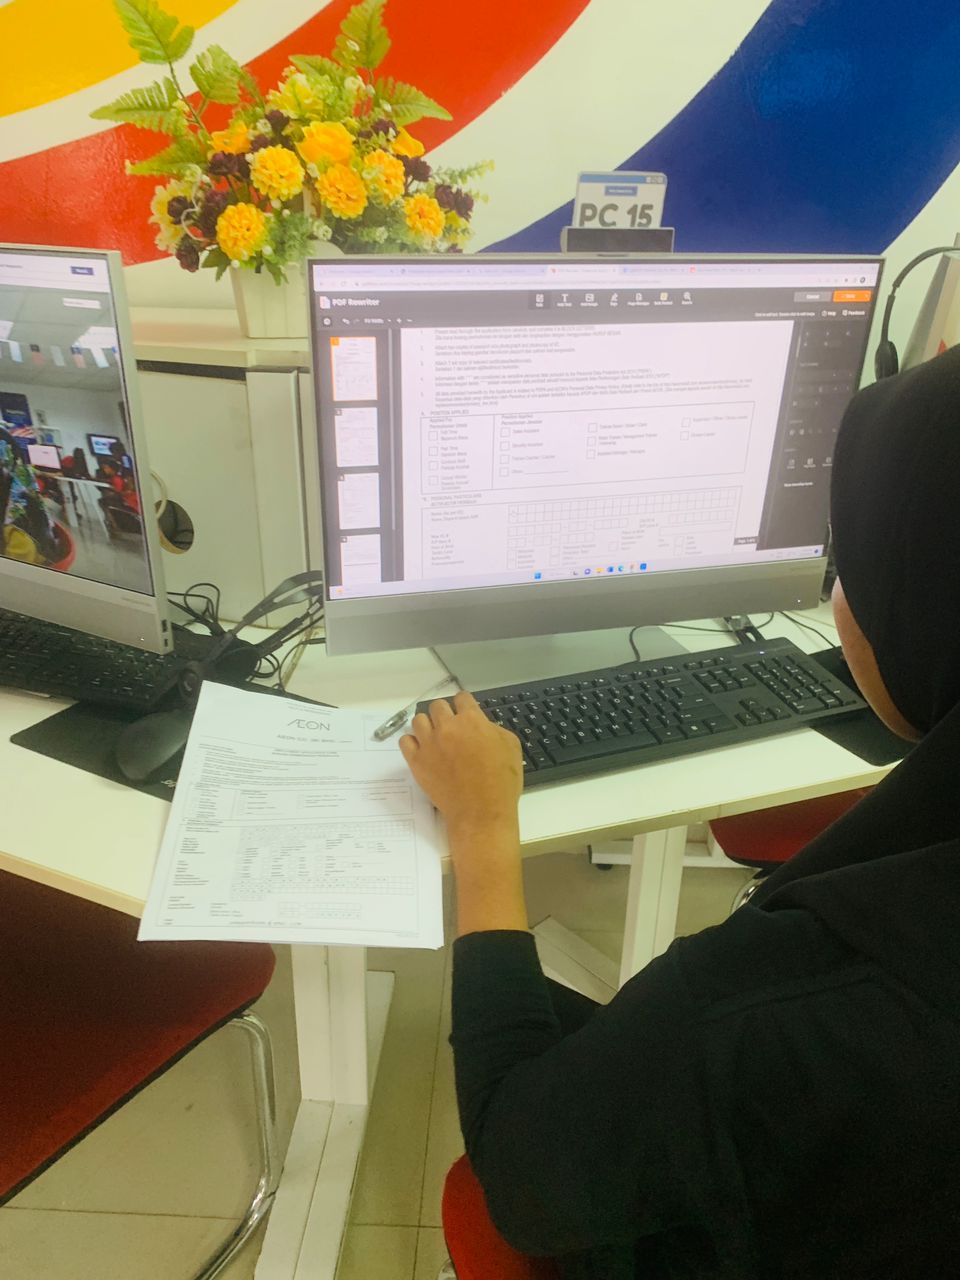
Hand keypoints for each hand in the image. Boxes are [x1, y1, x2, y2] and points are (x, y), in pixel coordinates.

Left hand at [399, 691, 522, 835]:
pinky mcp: (416, 761)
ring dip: (427, 725)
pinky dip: (412, 742)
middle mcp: (447, 727)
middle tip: (450, 726)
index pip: (461, 698)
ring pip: (418, 720)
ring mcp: (429, 744)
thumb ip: (494, 729)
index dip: (464, 704)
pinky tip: (422, 749)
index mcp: (471, 720)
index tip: (464, 711)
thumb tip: (484, 726)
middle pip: (437, 706)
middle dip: (444, 713)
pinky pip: (405, 741)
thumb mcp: (511, 747)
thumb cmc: (500, 782)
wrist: (481, 811)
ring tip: (434, 736)